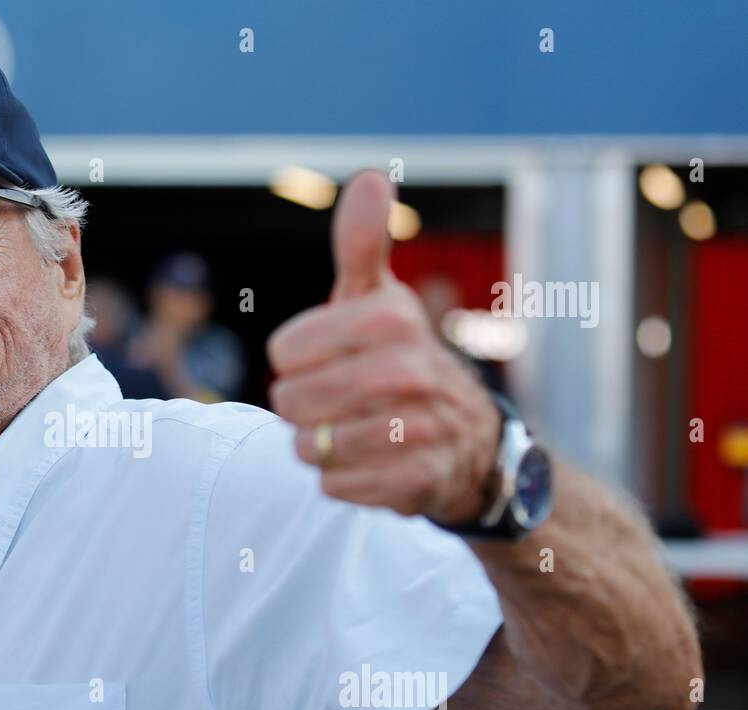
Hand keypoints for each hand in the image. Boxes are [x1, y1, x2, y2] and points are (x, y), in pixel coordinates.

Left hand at [265, 170, 500, 524]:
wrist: (467, 441)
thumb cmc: (397, 360)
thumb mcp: (380, 300)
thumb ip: (361, 246)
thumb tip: (369, 178)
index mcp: (394, 318)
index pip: (286, 352)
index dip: (292, 359)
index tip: (319, 356)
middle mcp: (414, 370)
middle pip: (293, 402)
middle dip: (299, 407)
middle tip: (329, 400)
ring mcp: (420, 429)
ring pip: (311, 447)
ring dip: (316, 445)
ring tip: (348, 430)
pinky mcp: (418, 482)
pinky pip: (336, 486)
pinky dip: (340, 479)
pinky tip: (367, 463)